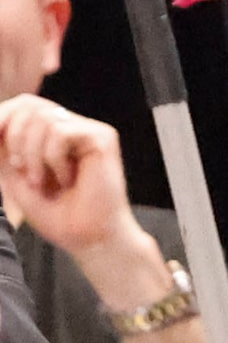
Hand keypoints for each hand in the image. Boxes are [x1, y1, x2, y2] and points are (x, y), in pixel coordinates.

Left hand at [0, 97, 148, 279]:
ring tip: (41, 181)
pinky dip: (53, 159)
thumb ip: (2, 148)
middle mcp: (72, 127)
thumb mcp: (14, 176)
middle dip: (13, 137)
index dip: (2, 117)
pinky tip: (67, 179)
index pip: (22, 106)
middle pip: (30, 105)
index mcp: (52, 135)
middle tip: (20, 169)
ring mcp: (88, 131)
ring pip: (44, 118)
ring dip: (33, 154)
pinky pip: (61, 131)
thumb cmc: (57, 214)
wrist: (87, 237)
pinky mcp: (102, 138)